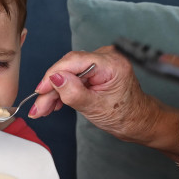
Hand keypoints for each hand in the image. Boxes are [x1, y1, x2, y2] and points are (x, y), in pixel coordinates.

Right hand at [30, 47, 177, 151]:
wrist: (139, 121)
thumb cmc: (126, 116)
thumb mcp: (96, 108)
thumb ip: (74, 93)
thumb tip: (54, 78)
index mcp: (112, 64)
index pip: (74, 60)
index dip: (53, 75)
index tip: (40, 90)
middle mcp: (107, 57)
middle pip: (68, 67)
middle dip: (51, 88)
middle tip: (38, 107)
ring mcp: (101, 62)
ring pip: (68, 73)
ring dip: (54, 92)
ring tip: (42, 110)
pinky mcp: (96, 69)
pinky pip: (74, 76)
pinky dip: (64, 90)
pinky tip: (53, 103)